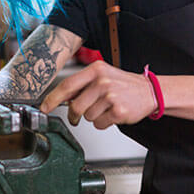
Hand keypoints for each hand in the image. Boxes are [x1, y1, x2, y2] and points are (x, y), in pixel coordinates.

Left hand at [39, 60, 156, 128]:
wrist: (149, 91)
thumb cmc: (123, 84)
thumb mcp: (102, 75)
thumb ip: (82, 84)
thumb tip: (60, 98)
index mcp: (95, 69)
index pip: (67, 85)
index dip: (52, 98)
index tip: (44, 107)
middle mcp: (102, 81)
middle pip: (75, 106)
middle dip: (74, 115)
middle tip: (77, 116)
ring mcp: (111, 96)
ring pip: (87, 117)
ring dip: (93, 117)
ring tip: (105, 108)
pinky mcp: (118, 111)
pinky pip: (99, 124)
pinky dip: (104, 123)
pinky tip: (112, 114)